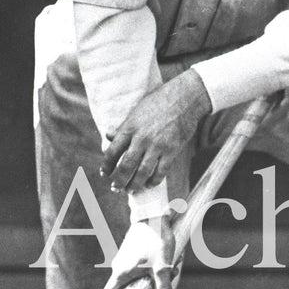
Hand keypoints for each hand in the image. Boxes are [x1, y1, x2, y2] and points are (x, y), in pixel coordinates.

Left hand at [101, 69, 210, 193]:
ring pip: (142, 172)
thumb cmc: (158, 101)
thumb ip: (123, 126)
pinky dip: (154, 181)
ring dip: (135, 184)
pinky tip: (149, 184)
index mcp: (129, 128)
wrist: (184, 98)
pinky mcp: (172, 150)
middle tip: (115, 188)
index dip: (106, 165)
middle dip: (118, 180)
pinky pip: (161, 171)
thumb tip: (108, 135)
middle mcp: (141, 139)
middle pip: (125, 166)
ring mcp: (157, 146)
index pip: (112, 151)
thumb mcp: (136, 111)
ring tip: (131, 190)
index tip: (104, 173)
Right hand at [103, 216, 177, 288]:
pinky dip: (153, 264)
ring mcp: (124, 257)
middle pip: (128, 285)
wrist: (151, 216)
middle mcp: (119, 266)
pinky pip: (140, 263)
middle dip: (148, 287)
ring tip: (172, 265)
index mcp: (121, 273)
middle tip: (166, 279)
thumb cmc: (155, 241)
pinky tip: (167, 257)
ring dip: (154, 274)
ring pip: (137, 273)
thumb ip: (163, 286)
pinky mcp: (130, 250)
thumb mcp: (162, 266)